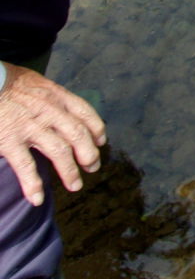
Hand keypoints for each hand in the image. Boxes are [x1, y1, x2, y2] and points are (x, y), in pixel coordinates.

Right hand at [0, 65, 105, 205]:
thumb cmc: (8, 81)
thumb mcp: (36, 83)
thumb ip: (50, 98)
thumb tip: (61, 110)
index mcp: (57, 96)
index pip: (86, 113)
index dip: (96, 129)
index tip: (101, 142)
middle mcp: (49, 111)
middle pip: (78, 135)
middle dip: (89, 154)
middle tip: (93, 167)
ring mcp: (30, 127)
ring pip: (59, 152)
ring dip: (69, 172)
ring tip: (75, 186)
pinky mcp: (10, 140)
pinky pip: (26, 166)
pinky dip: (33, 184)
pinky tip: (37, 198)